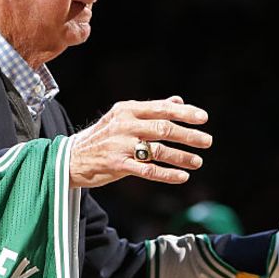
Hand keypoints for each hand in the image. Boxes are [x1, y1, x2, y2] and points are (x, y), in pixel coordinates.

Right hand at [68, 96, 211, 188]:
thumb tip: (178, 100)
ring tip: (198, 161)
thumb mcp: (122, 118)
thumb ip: (151, 110)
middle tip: (207, 141)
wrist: (71, 158)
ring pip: (158, 150)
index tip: (203, 118)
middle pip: (163, 128)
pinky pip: (148, 170)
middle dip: (188, 135)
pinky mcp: (117, 165)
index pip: (162, 108)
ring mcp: (120, 145)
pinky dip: (167, 174)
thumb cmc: (102, 137)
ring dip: (181, 157)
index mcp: (127, 109)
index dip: (185, 113)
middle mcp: (124, 125)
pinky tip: (182, 177)